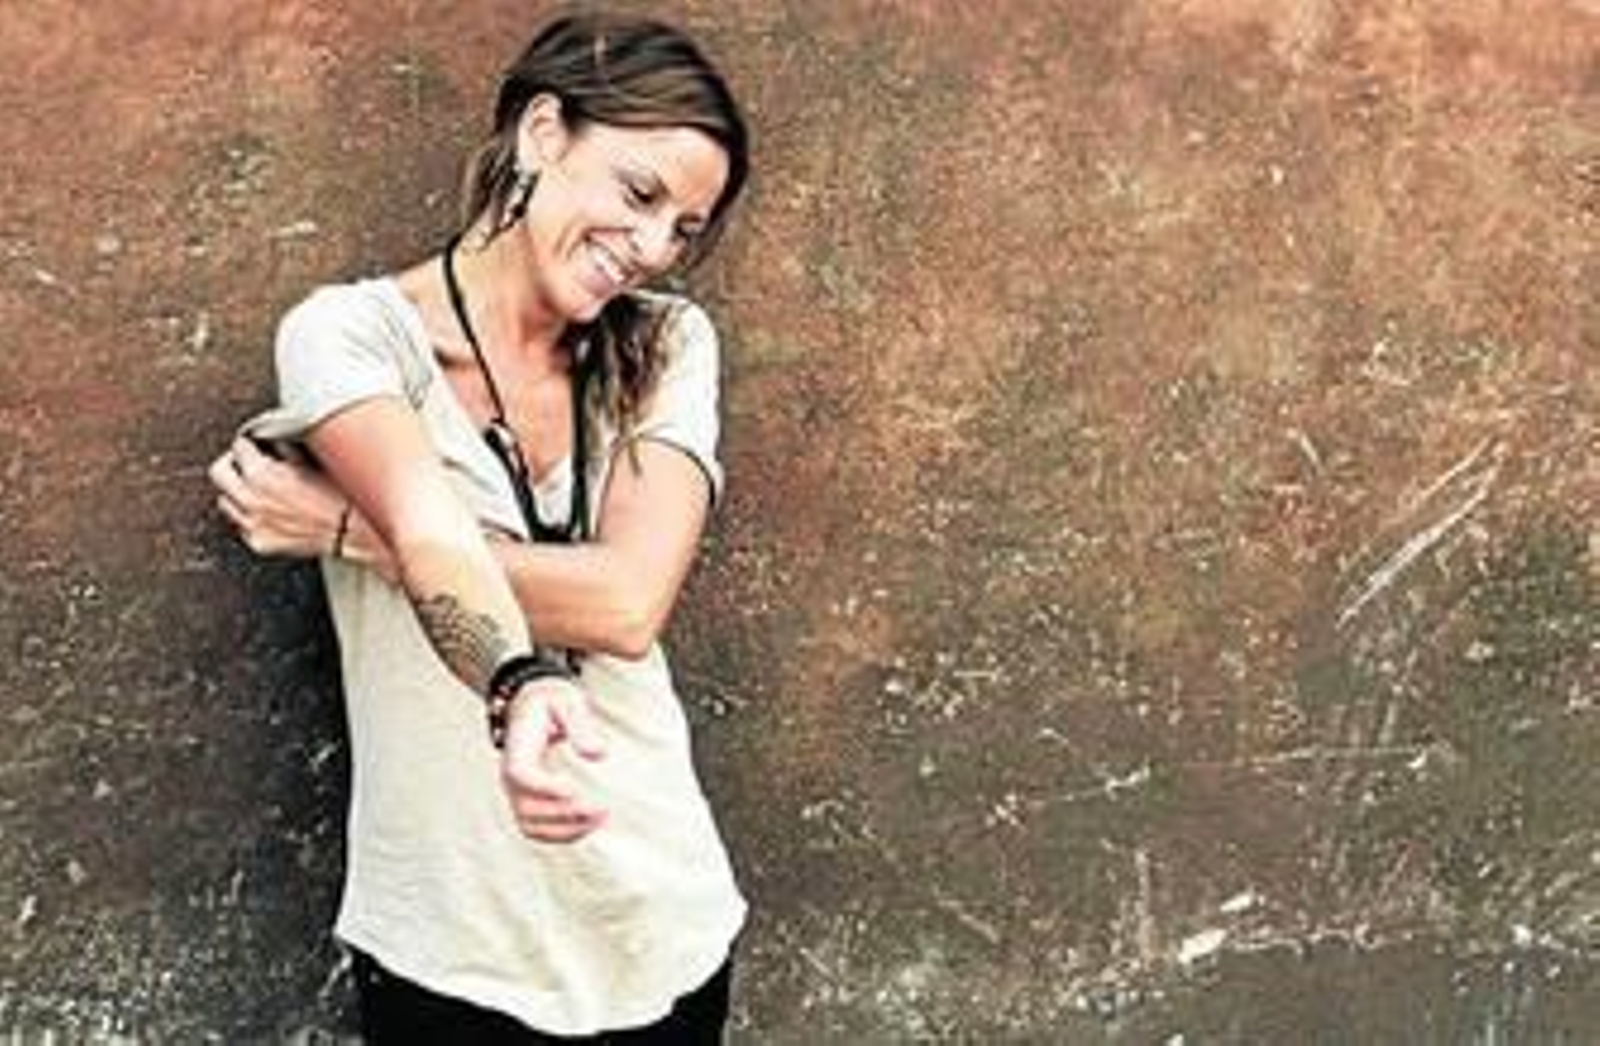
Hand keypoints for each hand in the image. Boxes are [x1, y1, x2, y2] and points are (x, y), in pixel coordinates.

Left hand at [209, 436, 354, 558]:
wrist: (355, 531)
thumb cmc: (340, 496)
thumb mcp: (311, 461)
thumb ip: (284, 448)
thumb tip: (272, 438)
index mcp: (262, 475)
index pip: (238, 447)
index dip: (249, 442)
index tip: (254, 444)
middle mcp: (251, 500)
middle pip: (217, 472)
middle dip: (231, 463)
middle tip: (244, 462)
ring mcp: (252, 524)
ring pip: (224, 501)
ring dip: (237, 492)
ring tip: (259, 489)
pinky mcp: (259, 543)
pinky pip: (242, 525)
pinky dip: (251, 516)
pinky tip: (271, 512)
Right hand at [500, 678, 608, 842]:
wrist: (531, 705)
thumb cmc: (549, 701)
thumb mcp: (566, 699)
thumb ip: (580, 724)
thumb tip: (597, 754)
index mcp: (517, 748)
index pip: (520, 774)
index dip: (545, 787)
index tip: (574, 788)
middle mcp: (511, 775)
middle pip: (526, 807)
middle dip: (564, 814)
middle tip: (599, 808)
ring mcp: (517, 792)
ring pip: (531, 826)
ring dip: (565, 830)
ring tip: (599, 818)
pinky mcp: (529, 801)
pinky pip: (539, 829)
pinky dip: (563, 833)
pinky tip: (590, 824)